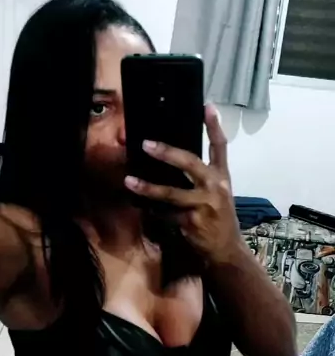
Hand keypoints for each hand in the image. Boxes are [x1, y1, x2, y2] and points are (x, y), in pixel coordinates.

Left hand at [124, 105, 242, 264]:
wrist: (226, 249)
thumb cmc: (219, 218)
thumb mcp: (218, 194)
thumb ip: (202, 178)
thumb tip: (174, 161)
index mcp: (222, 177)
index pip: (220, 147)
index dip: (214, 126)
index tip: (206, 105)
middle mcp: (215, 187)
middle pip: (190, 163)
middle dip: (167, 153)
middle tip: (147, 144)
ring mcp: (204, 205)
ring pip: (172, 193)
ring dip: (148, 188)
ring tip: (129, 181)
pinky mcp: (192, 222)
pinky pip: (166, 214)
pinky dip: (151, 211)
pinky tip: (139, 206)